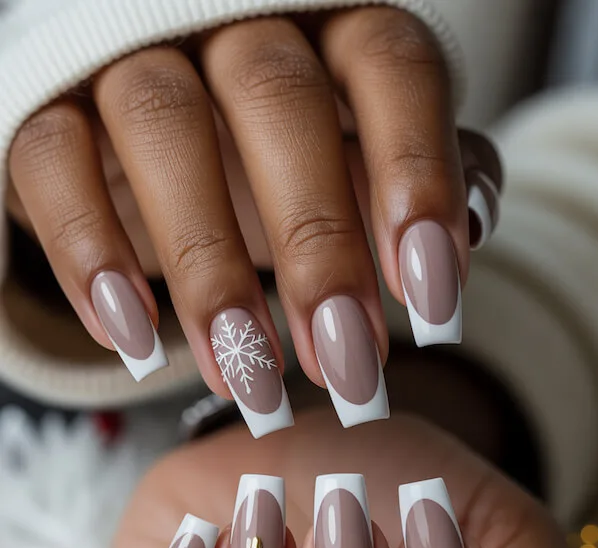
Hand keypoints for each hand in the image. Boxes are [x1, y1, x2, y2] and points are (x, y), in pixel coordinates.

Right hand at [6, 9, 498, 432]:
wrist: (143, 148)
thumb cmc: (268, 161)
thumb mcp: (349, 165)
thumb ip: (408, 183)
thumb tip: (464, 234)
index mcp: (326, 28)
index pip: (387, 68)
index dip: (416, 179)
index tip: (430, 305)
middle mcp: (229, 25)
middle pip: (276, 100)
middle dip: (316, 246)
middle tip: (346, 369)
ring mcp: (132, 57)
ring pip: (163, 130)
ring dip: (208, 270)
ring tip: (248, 381)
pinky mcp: (50, 109)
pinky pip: (56, 164)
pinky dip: (90, 256)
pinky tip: (133, 339)